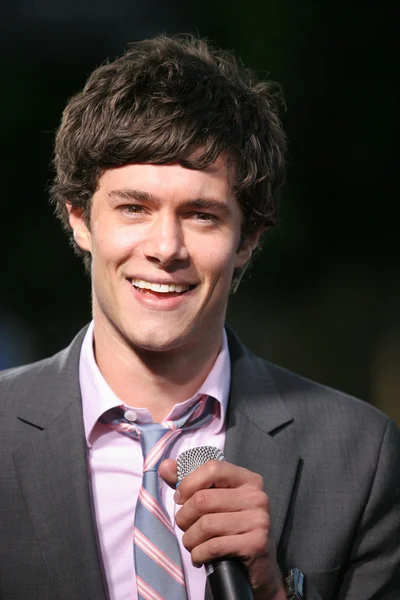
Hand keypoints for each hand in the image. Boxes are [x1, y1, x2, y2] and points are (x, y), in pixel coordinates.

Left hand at [159, 459, 285, 599]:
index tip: (181, 499)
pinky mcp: (256, 544)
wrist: (258, 567)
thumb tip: (164, 466)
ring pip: (206, 525)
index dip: (189, 483)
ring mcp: (259, 520)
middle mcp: (256, 496)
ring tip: (192, 543)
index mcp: (247, 479)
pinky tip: (200, 556)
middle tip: (185, 526)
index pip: (212, 468)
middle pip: (203, 499)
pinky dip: (199, 554)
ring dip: (190, 539)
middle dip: (184, 517)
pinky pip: (214, 546)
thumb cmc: (230, 528)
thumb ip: (189, 482)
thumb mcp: (213, 500)